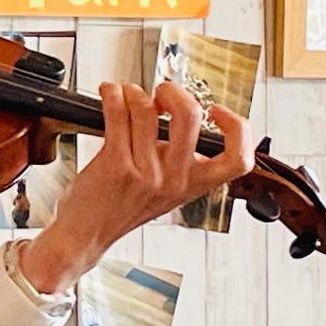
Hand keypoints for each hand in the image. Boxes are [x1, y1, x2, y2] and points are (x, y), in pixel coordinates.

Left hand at [20, 81, 254, 293]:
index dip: (237, 129)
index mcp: (192, 185)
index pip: (238, 160)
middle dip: (174, 91)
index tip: (217, 111)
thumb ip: (180, 160)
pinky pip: (117, 114)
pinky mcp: (115, 165)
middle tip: (163, 92)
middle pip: (190, 117)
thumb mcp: (166, 190)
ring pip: (146, 110)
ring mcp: (145, 173)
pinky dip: (112, 95)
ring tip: (127, 95)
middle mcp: (173, 180)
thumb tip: (180, 110)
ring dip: (134, 92)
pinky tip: (110, 94)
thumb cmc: (122, 207)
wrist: (87, 233)